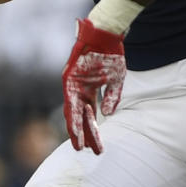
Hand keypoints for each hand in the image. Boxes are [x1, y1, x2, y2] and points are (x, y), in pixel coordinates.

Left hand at [62, 18, 125, 154]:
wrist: (106, 35)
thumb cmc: (111, 55)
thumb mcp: (117, 79)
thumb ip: (112, 97)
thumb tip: (108, 115)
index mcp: (89, 90)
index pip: (90, 115)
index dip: (93, 130)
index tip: (97, 147)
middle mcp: (78, 90)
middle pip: (80, 117)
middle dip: (84, 135)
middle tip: (87, 151)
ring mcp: (72, 85)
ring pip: (72, 113)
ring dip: (75, 130)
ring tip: (79, 146)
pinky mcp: (68, 80)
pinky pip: (70, 102)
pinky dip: (72, 116)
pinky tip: (75, 129)